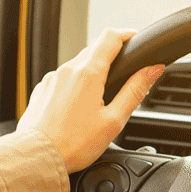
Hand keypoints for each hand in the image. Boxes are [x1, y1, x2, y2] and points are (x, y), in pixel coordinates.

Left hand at [19, 28, 164, 171]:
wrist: (37, 158)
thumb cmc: (74, 144)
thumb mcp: (114, 120)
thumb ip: (135, 91)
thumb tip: (153, 70)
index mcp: (88, 73)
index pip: (110, 37)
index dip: (126, 34)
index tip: (134, 38)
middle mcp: (67, 70)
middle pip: (93, 49)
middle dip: (110, 55)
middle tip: (123, 73)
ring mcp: (52, 79)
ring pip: (77, 64)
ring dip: (91, 71)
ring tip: (100, 97)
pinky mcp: (42, 90)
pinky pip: (62, 79)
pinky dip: (74, 85)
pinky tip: (78, 107)